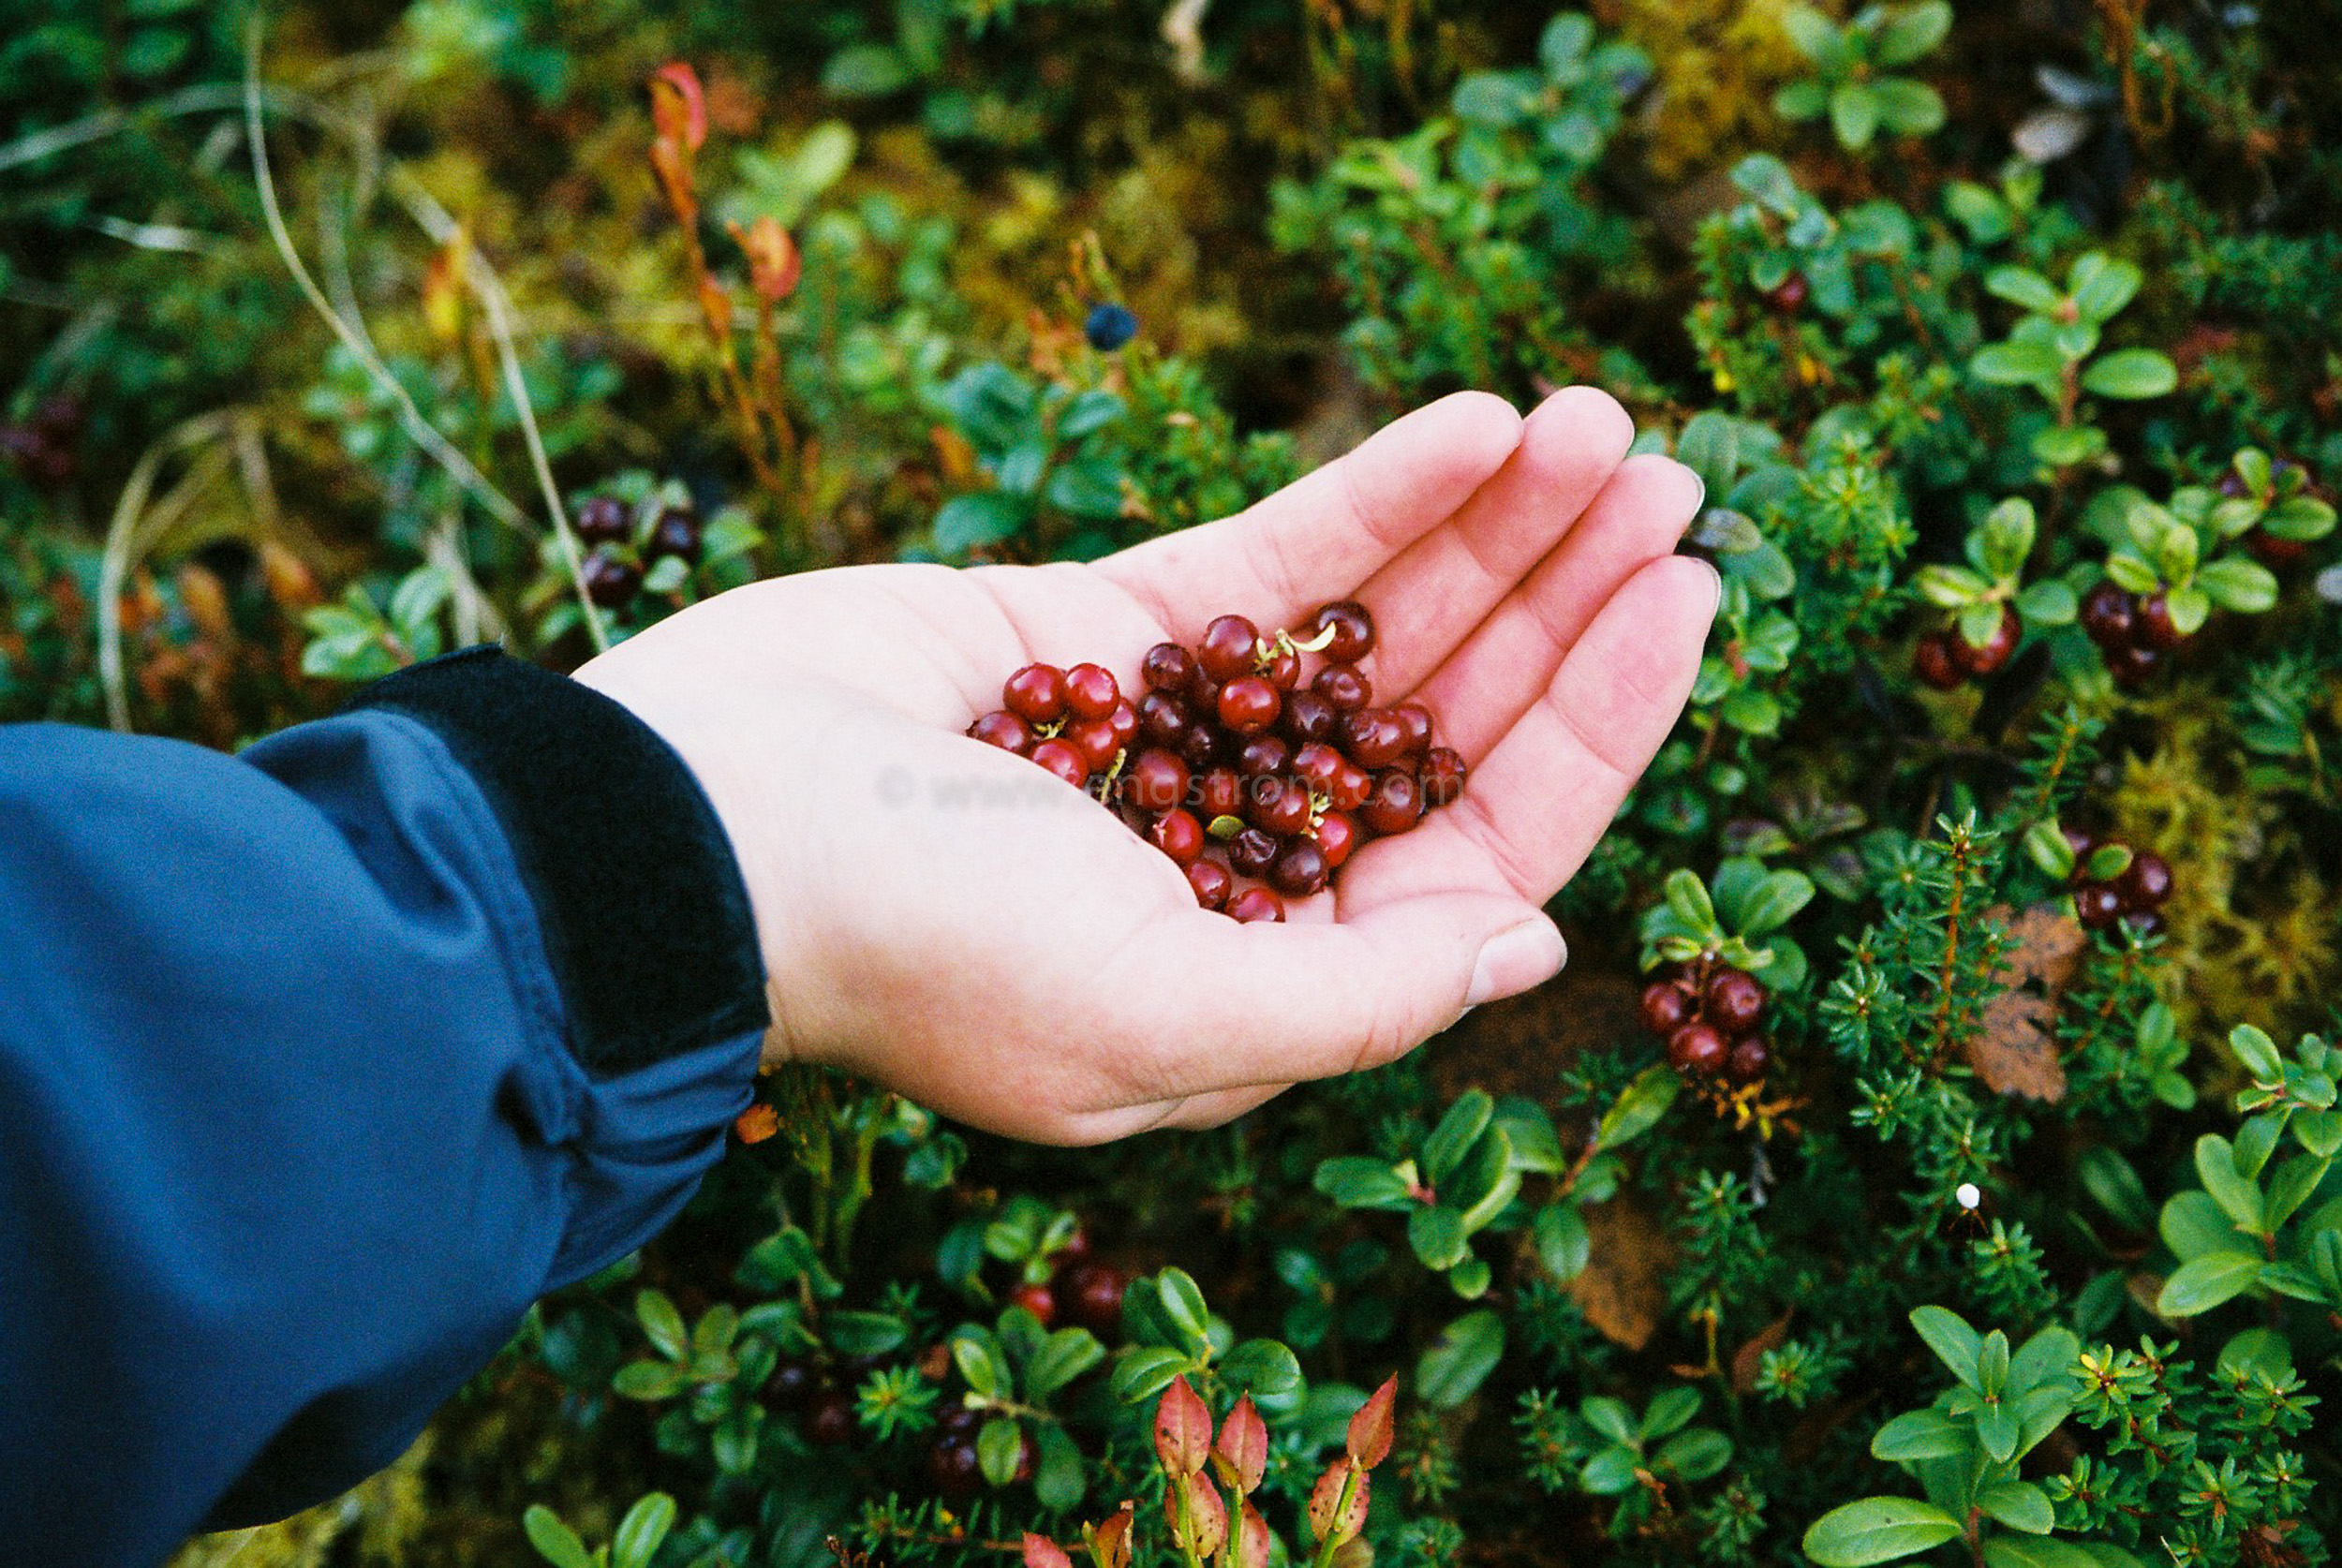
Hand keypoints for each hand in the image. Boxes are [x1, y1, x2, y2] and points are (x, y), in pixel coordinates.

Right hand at [575, 388, 1714, 1142]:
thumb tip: (1533, 942)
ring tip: (1603, 424)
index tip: (1683, 603)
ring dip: (1495, 527)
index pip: (1481, 848)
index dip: (1598, 728)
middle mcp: (1246, 854)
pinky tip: (1481, 426)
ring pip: (1378, 626)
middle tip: (1671, 485)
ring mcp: (1186, 734)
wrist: (701, 818)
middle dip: (1565, 604)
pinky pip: (1276, 554)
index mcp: (1272, 968)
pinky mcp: (1113, 626)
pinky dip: (1377, 491)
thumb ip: (1355, 995)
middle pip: (1450, 720)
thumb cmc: (922, 948)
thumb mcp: (1155, 1017)